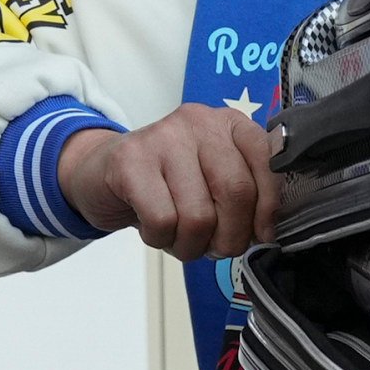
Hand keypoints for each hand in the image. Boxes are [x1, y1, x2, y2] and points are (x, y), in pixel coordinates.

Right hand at [59, 108, 280, 258]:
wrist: (100, 172)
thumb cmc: (166, 183)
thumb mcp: (212, 179)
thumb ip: (245, 194)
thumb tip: (267, 231)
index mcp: (230, 123)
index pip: (267, 161)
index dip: (269, 207)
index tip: (261, 234)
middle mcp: (200, 122)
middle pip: (236, 191)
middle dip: (230, 236)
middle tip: (216, 247)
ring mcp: (163, 138)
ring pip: (199, 215)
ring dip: (191, 244)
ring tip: (179, 237)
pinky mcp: (130, 161)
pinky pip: (163, 221)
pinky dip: (161, 239)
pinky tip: (154, 228)